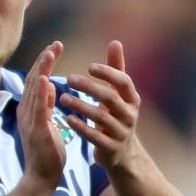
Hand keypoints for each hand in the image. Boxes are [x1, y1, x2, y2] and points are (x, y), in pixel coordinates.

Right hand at [17, 41, 66, 188]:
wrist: (41, 176)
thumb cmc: (47, 153)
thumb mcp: (47, 124)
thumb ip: (45, 106)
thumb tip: (48, 88)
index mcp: (30, 110)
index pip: (36, 80)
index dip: (44, 63)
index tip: (54, 47)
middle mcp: (26, 111)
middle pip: (33, 79)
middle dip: (44, 60)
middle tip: (55, 44)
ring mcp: (29, 120)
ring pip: (34, 89)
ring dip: (42, 69)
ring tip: (51, 53)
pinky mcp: (36, 130)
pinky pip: (38, 108)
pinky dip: (41, 93)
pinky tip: (46, 80)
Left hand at [60, 40, 140, 170]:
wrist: (122, 153)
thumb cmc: (117, 115)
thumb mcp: (119, 93)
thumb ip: (116, 68)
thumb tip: (115, 42)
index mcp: (132, 99)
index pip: (124, 82)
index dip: (108, 73)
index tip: (89, 66)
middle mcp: (130, 115)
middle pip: (110, 98)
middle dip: (89, 87)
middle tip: (68, 79)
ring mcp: (121, 133)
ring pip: (100, 118)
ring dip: (80, 106)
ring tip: (62, 98)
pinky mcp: (111, 148)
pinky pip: (95, 137)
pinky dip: (80, 127)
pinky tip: (66, 119)